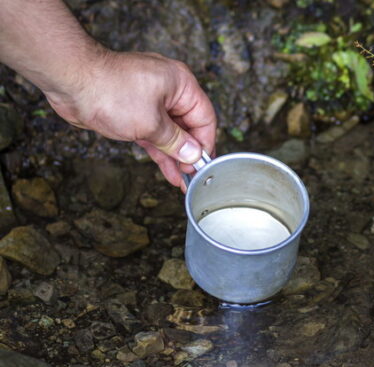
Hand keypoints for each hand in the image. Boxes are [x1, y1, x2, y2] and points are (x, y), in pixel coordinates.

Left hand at [44, 49, 216, 190]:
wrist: (70, 82)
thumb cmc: (109, 91)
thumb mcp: (150, 123)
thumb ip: (175, 142)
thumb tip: (193, 155)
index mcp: (181, 84)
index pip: (205, 117)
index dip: (205, 143)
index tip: (203, 165)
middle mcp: (170, 90)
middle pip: (189, 126)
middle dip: (190, 153)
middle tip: (192, 177)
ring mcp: (151, 99)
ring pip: (170, 133)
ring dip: (175, 156)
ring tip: (181, 180)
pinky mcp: (135, 110)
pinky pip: (154, 132)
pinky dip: (160, 149)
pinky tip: (167, 169)